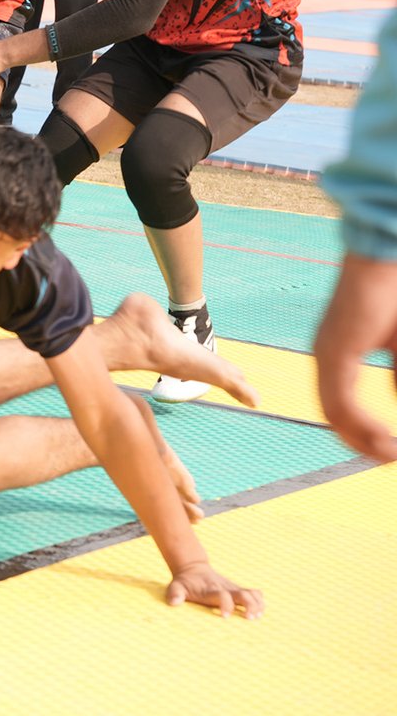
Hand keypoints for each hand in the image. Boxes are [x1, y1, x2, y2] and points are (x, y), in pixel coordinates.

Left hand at [166, 562, 263, 617]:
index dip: (225, 605)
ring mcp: (233, 588)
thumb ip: (175, 594)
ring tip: (256, 616)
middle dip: (249, 605)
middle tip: (249, 617)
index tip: (225, 616)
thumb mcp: (175, 586)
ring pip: (252, 594)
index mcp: (210, 590)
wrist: (193, 568)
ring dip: (258, 605)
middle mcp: (224, 588)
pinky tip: (260, 611)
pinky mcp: (238, 589)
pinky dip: (261, 601)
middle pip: (242, 594)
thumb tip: (173, 603)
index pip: (221, 596)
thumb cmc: (185, 583)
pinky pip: (255, 593)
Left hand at [314, 254, 396, 461]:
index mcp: (339, 352)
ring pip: (335, 412)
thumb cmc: (394, 293)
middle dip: (361, 442)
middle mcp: (326, 355)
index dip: (361, 431)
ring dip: (362, 439)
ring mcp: (327, 353)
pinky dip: (362, 424)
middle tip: (389, 458)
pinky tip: (386, 439)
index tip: (388, 449)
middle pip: (334, 415)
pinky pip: (341, 400)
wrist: (386, 257)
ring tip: (390, 454)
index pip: (341, 404)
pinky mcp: (336, 351)